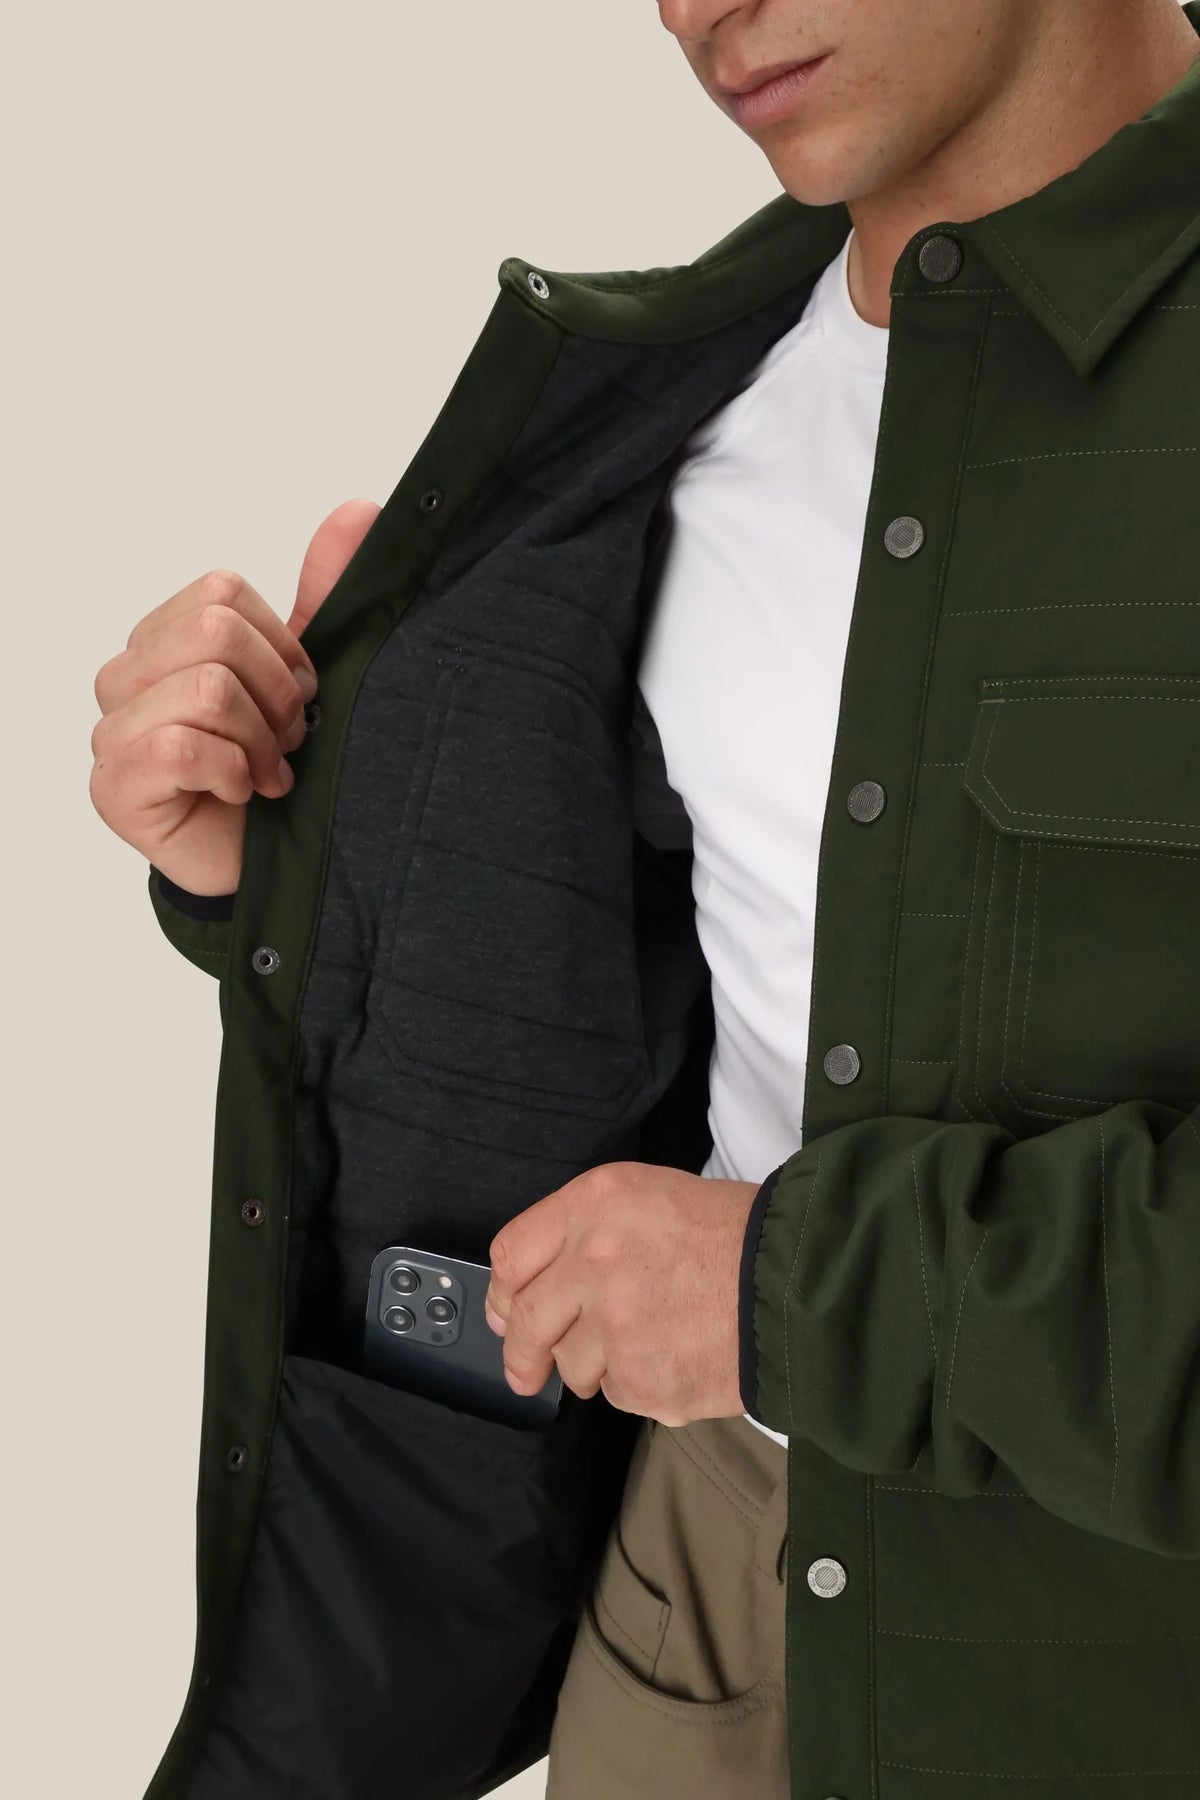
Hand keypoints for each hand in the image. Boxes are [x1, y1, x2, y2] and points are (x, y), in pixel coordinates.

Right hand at [89, 498, 380, 895]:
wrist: (269, 865)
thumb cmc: (281, 769)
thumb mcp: (311, 675)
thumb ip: (327, 594)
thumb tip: (359, 510)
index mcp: (165, 638)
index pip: (222, 593)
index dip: (281, 647)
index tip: (300, 697)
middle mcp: (126, 677)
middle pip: (215, 633)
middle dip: (274, 693)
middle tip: (287, 740)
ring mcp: (111, 732)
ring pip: (206, 689)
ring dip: (258, 740)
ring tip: (267, 773)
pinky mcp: (114, 786)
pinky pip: (181, 745)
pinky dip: (232, 772)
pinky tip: (241, 794)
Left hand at [484, 1161, 758, 1425]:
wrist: (800, 1280)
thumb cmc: (733, 1235)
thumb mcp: (649, 1196)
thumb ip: (585, 1232)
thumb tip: (534, 1287)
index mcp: (594, 1205)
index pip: (510, 1255)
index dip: (505, 1292)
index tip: (508, 1313)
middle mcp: (593, 1260)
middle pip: (525, 1320)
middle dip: (523, 1353)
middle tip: (527, 1370)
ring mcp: (615, 1324)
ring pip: (572, 1365)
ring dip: (597, 1364)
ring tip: (651, 1340)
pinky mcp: (642, 1378)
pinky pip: (617, 1392)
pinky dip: (640, 1383)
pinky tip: (677, 1356)